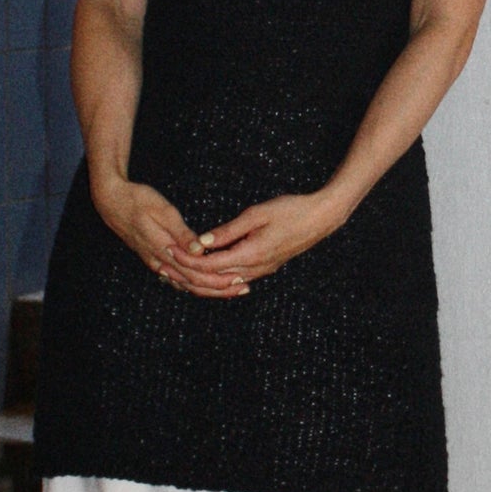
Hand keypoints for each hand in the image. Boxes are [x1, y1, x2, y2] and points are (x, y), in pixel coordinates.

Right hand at [90, 176, 249, 298]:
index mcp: (164, 250)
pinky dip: (193, 284)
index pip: (195, 274)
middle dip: (219, 288)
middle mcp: (159, 262)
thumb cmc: (138, 200)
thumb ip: (181, 233)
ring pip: (185, 284)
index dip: (218, 279)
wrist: (111, 201)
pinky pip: (176, 279)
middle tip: (243, 288)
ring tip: (230, 289)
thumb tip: (199, 250)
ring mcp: (155, 263)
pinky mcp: (154, 259)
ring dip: (208, 289)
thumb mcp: (162, 211)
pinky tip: (205, 284)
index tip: (238, 279)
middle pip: (193, 284)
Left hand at [182, 191, 344, 286]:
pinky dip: (219, 275)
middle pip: (214, 279)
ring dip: (202, 276)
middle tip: (168, 262)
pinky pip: (237, 277)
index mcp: (252, 254)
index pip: (210, 265)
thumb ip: (227, 230)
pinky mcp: (267, 266)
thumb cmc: (291, 210)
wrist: (322, 218)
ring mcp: (263, 270)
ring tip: (181, 267)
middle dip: (189, 272)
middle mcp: (256, 268)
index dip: (188, 260)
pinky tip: (208, 268)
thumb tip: (201, 242)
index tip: (170, 249)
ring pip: (225, 281)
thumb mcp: (256, 214)